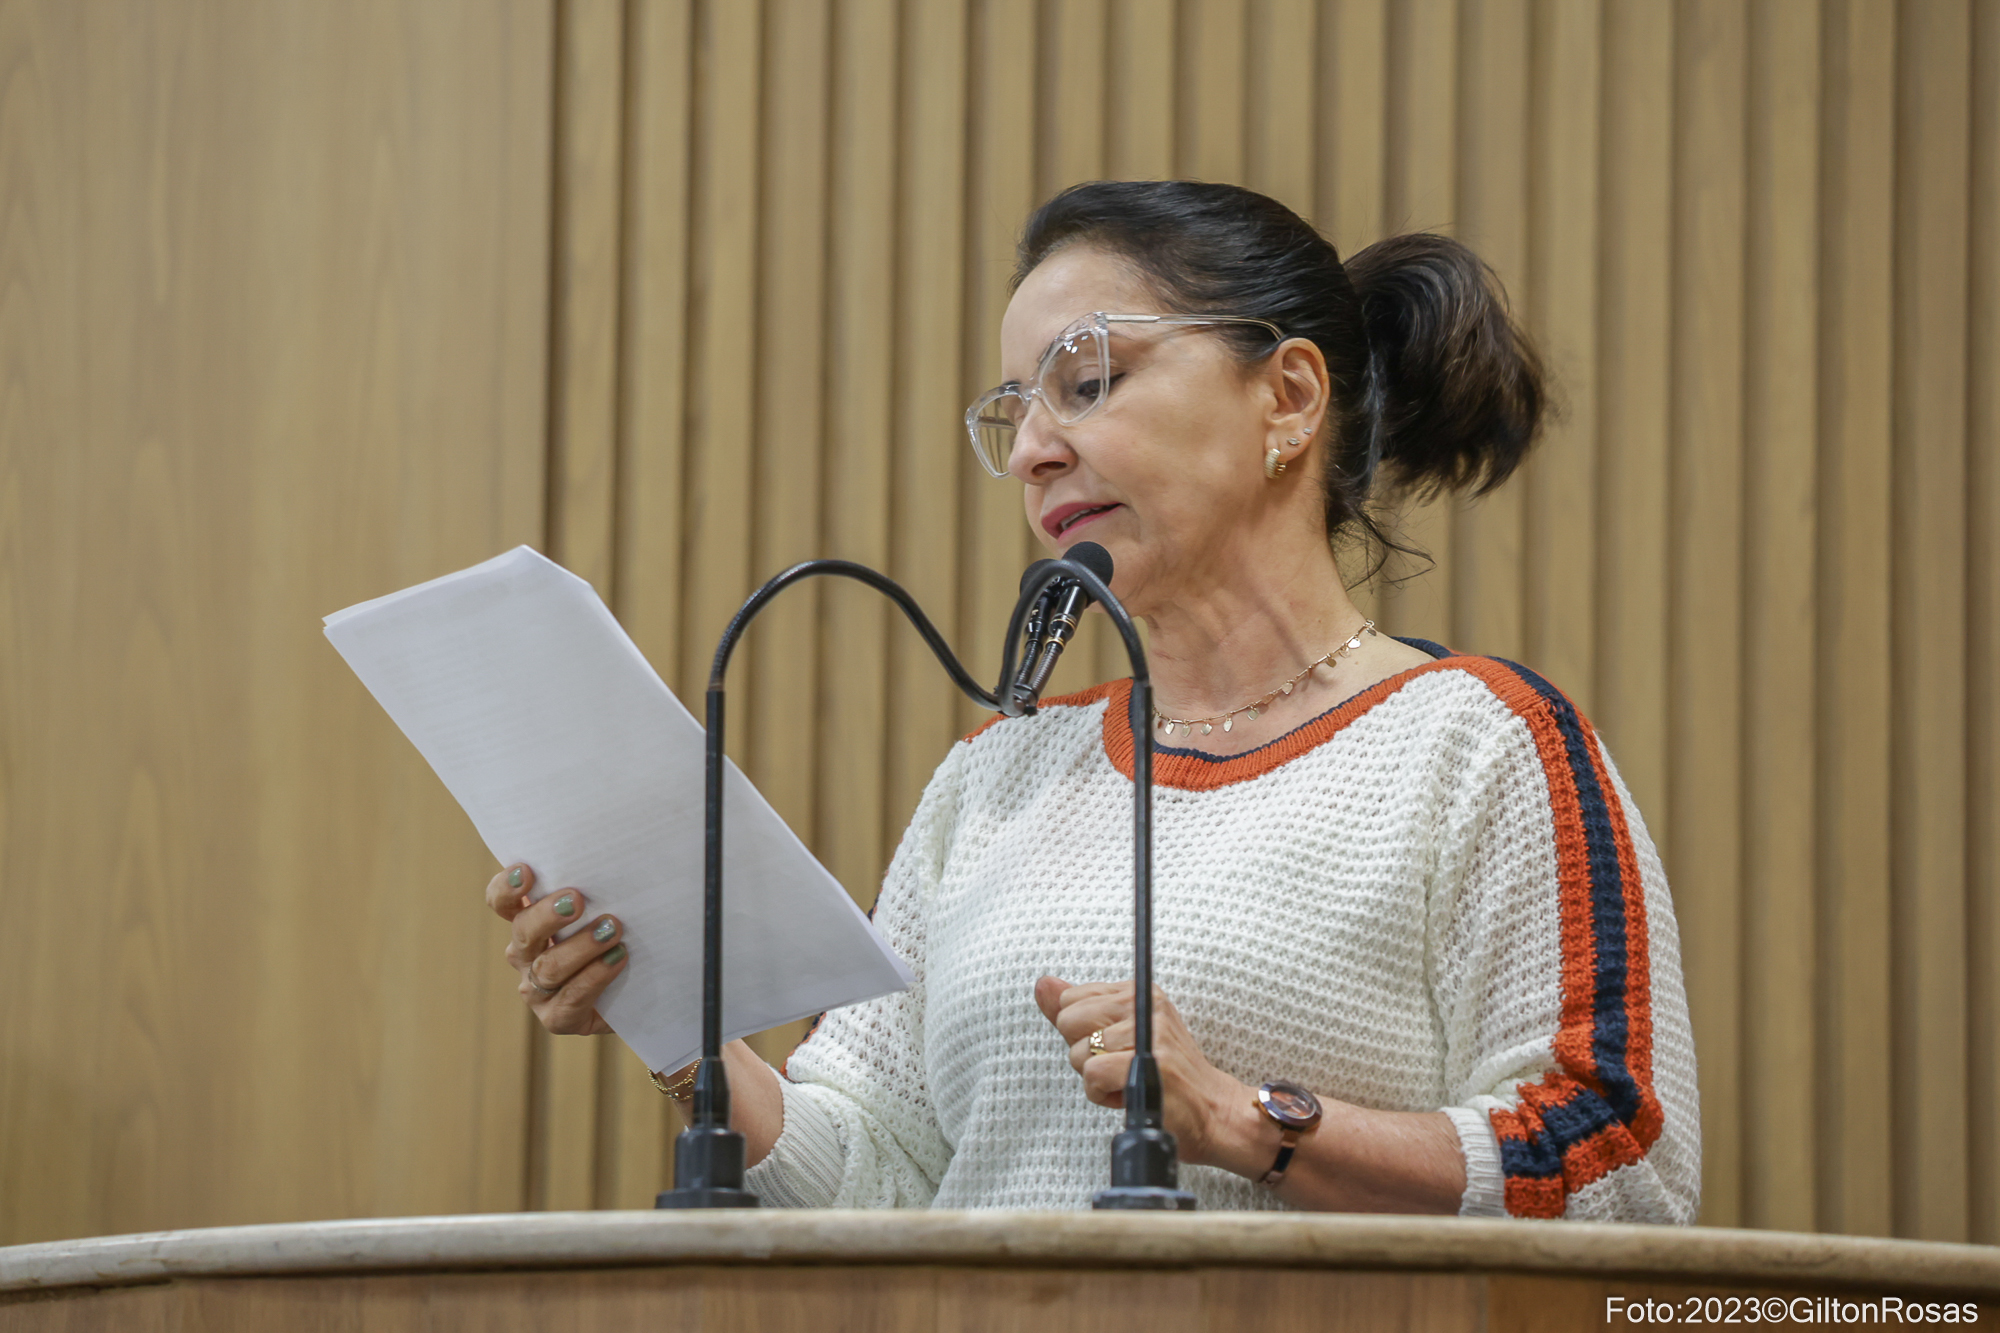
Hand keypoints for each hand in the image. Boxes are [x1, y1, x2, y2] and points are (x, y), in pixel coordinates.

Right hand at [485, 864, 627, 1034]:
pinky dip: (596, 975)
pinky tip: (618, 958)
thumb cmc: (618, 939)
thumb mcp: (603, 910)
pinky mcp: (557, 1017)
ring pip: (548, 967)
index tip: (525, 870)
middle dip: (548, 915)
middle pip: (524, 932)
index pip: (504, 902)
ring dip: (581, 946)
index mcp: (528, 923)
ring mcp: (538, 990)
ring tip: (612, 929)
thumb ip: (595, 892)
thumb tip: (608, 864)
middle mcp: (526, 956)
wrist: (638, 995)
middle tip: (577, 899)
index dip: (508, 888)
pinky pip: (572, 997)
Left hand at [1033, 975, 1270, 1173]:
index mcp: (1136, 991)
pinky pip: (1092, 1075)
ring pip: (1079, 1052)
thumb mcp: (1119, 1034)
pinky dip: (1102, 1095)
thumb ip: (1079, 1010)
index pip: (1070, 1000)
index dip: (1083, 1034)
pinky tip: (1127, 1096)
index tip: (1114, 1049)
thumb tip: (1043, 984)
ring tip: (1128, 1082)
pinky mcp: (1150, 1062)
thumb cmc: (1162, 1075)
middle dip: (1084, 1054)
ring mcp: (1150, 1031)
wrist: (1211, 1111)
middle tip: (1119, 1067)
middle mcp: (1145, 1003)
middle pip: (1069, 1022)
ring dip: (1096, 1080)